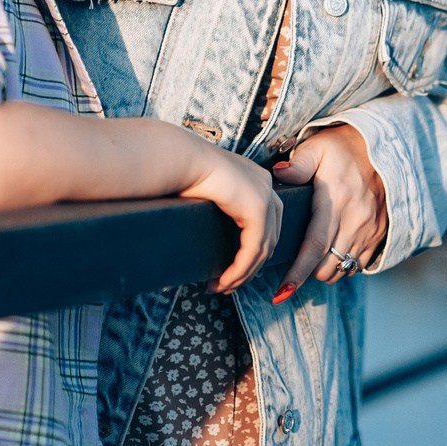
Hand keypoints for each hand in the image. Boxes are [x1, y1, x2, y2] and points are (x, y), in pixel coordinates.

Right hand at [180, 147, 283, 295]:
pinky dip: (239, 270)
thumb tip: (207, 233)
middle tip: (226, 284)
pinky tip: (223, 281)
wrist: (178, 158)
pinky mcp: (257, 209)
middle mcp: (265, 185)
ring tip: (221, 287)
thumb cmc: (181, 171)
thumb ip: (217, 207)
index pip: (265, 223)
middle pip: (268, 238)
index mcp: (255, 178)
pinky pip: (253, 250)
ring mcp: (264, 196)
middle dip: (249, 267)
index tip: (230, 270)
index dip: (251, 251)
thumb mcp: (206, 190)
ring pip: (262, 249)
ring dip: (242, 274)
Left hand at [268, 124, 386, 301]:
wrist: (385, 146)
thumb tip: (278, 174)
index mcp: (335, 202)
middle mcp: (355, 220)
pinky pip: (362, 264)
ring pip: (344, 269)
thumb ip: (298, 164)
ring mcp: (370, 230)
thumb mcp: (317, 148)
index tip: (282, 292)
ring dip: (327, 270)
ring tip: (314, 258)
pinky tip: (335, 252)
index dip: (298, 273)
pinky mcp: (381, 233)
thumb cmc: (343, 147)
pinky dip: (346, 265)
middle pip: (328, 266)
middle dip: (308, 273)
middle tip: (294, 264)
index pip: (315, 246)